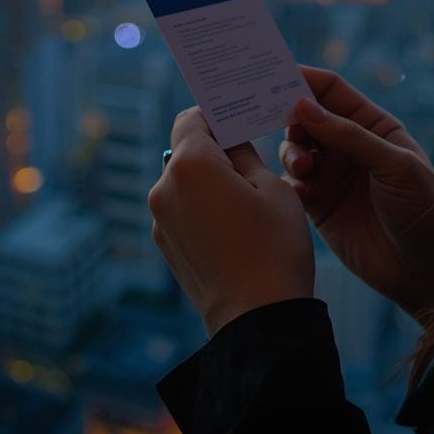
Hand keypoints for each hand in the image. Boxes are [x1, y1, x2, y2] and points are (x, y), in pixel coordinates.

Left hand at [149, 106, 315, 337]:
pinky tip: (234, 227)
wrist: (258, 319)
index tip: (240, 118)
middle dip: (216, 149)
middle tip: (252, 157)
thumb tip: (229, 139)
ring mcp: (160, 220)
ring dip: (209, 181)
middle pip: (186, 150)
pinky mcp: (165, 246)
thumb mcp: (272, 187)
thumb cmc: (274, 246)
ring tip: (248, 200)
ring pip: (185, 182)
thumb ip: (244, 153)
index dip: (216, 114)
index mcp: (191, 164)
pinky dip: (203, 208)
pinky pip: (182, 211)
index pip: (193, 117)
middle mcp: (164, 188)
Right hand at [279, 65, 433, 322]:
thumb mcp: (394, 166)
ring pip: (295, 149)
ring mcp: (332, 175)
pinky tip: (304, 193)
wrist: (424, 270)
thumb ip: (349, 135)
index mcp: (373, 126)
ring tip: (305, 168)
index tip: (275, 75)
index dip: (304, 79)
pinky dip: (291, 182)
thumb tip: (302, 106)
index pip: (332, 91)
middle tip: (284, 124)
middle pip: (306, 117)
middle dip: (290, 117)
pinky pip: (292, 184)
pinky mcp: (318, 205)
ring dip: (292, 152)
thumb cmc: (423, 210)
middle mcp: (349, 146)